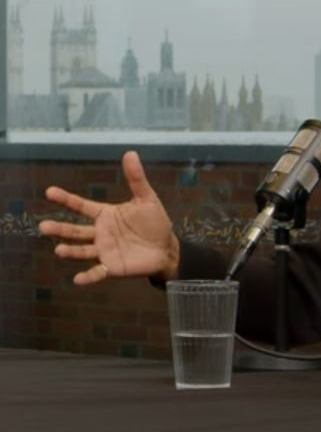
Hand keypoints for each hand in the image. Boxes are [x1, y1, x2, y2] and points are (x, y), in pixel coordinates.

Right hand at [38, 151, 179, 285]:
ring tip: (59, 250)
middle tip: (44, 226)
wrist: (166, 247)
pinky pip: (97, 273)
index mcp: (105, 215)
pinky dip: (88, 276)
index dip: (66, 199)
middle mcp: (100, 233)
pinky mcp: (112, 267)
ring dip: (70, 251)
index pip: (81, 206)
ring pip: (82, 251)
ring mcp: (104, 251)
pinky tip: (77, 279)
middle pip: (75, 230)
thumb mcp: (147, 198)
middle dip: (60, 228)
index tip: (50, 191)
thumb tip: (130, 153)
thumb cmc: (154, 222)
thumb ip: (136, 178)